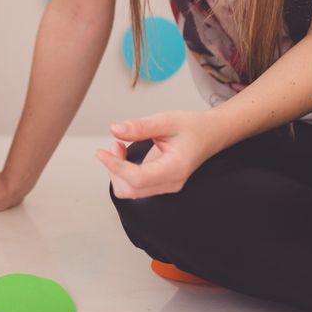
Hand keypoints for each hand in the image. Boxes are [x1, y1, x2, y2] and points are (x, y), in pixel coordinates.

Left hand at [95, 110, 222, 198]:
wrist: (209, 135)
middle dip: (115, 168)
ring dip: (117, 171)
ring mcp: (165, 185)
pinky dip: (122, 172)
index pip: (139, 178)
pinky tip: (124, 154)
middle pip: (130, 189)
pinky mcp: (158, 183)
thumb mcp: (167, 120)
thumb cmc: (192, 127)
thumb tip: (115, 130)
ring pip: (129, 190)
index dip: (116, 167)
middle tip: (115, 143)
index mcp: (175, 168)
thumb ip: (141, 126)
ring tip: (118, 146)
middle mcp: (171, 182)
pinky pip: (133, 185)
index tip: (101, 152)